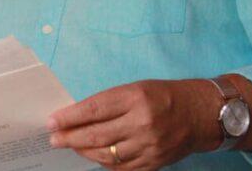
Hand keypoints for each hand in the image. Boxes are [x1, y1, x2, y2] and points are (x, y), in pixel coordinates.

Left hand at [47, 79, 222, 169]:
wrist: (200, 114)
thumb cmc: (162, 96)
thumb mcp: (135, 89)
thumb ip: (107, 103)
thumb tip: (76, 116)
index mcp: (135, 98)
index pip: (93, 109)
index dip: (69, 118)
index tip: (51, 122)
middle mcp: (143, 123)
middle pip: (96, 135)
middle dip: (70, 138)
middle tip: (54, 139)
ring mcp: (149, 146)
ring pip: (106, 155)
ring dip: (83, 151)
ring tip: (71, 145)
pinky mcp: (154, 163)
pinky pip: (121, 168)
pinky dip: (104, 163)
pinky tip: (93, 155)